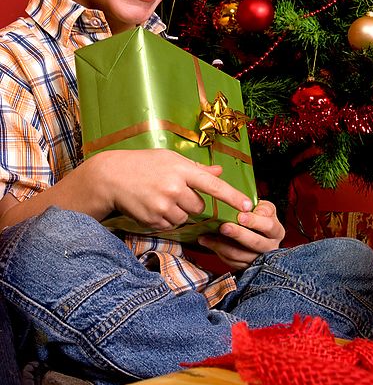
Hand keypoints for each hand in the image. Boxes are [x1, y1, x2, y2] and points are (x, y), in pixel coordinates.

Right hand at [95, 148, 253, 230]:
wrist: (112, 177)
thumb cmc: (144, 164)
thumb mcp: (170, 159)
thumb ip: (196, 169)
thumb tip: (218, 172)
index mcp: (181, 169)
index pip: (212, 185)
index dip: (232, 196)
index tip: (247, 206)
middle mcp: (174, 188)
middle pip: (199, 205)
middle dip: (191, 201)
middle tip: (173, 190)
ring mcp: (163, 205)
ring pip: (185, 217)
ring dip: (178, 211)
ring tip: (160, 196)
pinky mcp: (153, 219)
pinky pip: (171, 225)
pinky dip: (166, 218)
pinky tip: (152, 205)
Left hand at [197, 200, 284, 269]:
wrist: (256, 232)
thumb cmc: (260, 218)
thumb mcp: (265, 208)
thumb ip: (261, 207)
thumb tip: (249, 207)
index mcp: (276, 231)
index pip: (269, 226)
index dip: (254, 221)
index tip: (241, 216)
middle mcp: (270, 247)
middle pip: (255, 243)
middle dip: (238, 234)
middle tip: (224, 227)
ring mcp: (257, 259)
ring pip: (239, 255)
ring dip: (222, 245)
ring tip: (208, 235)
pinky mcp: (245, 266)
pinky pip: (230, 261)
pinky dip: (217, 251)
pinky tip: (207, 241)